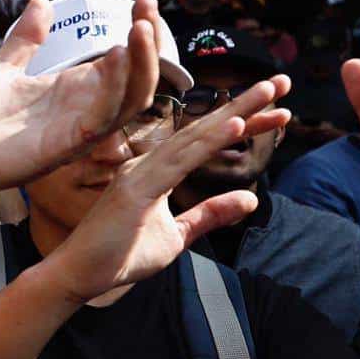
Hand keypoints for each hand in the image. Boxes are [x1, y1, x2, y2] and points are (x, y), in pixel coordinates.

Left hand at [0, 0, 162, 205]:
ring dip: (141, 63)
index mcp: (72, 90)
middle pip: (137, 79)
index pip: (122, 60)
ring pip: (129, 100)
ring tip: (141, 27)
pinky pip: (99, 118)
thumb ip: (26, 40)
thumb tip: (41, 2)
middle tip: (148, 5)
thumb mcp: (3, 69)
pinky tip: (115, 55)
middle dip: (149, 43)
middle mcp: (83, 109)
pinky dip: (112, 88)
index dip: (137, 32)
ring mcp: (77, 129)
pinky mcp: (63, 146)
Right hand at [43, 78, 292, 302]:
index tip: (277, 110)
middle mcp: (147, 164)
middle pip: (203, 129)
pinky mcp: (136, 188)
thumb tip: (250, 199)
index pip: (205, 142)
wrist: (78, 276)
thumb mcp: (177, 236)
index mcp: (155, 171)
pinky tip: (235, 125)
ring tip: (268, 92)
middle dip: (245, 105)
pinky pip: (180, 161)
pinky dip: (209, 141)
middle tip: (281, 82)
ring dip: (233, 113)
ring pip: (195, 137)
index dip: (240, 121)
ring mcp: (140, 173)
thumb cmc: (118, 256)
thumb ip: (210, 215)